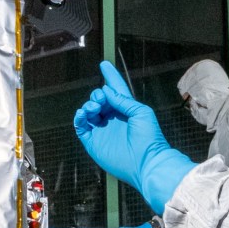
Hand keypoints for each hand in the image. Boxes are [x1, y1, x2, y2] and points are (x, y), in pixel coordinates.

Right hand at [73, 61, 195, 215]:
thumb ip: (123, 99)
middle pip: (99, 99)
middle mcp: (113, 119)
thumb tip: (107, 91)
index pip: (115, 90)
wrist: (145, 162)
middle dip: (97, 94)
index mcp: (126, 110)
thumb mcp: (141, 111)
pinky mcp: (93, 142)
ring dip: (88, 104)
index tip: (104, 65)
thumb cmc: (149, 137)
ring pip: (88, 111)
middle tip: (101, 100)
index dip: (110, 77)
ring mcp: (102, 130)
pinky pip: (80, 126)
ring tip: (94, 107)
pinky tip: (83, 113)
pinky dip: (79, 117)